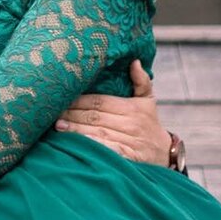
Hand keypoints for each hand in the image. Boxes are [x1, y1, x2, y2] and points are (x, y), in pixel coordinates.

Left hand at [54, 59, 170, 164]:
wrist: (167, 154)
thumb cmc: (150, 123)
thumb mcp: (148, 101)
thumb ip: (141, 81)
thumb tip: (134, 61)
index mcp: (132, 107)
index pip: (100, 101)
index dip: (79, 100)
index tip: (62, 98)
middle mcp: (131, 123)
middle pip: (96, 116)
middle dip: (73, 114)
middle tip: (53, 112)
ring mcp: (130, 141)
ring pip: (98, 133)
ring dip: (76, 129)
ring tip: (58, 126)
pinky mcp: (129, 157)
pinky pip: (107, 150)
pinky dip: (91, 146)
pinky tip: (76, 144)